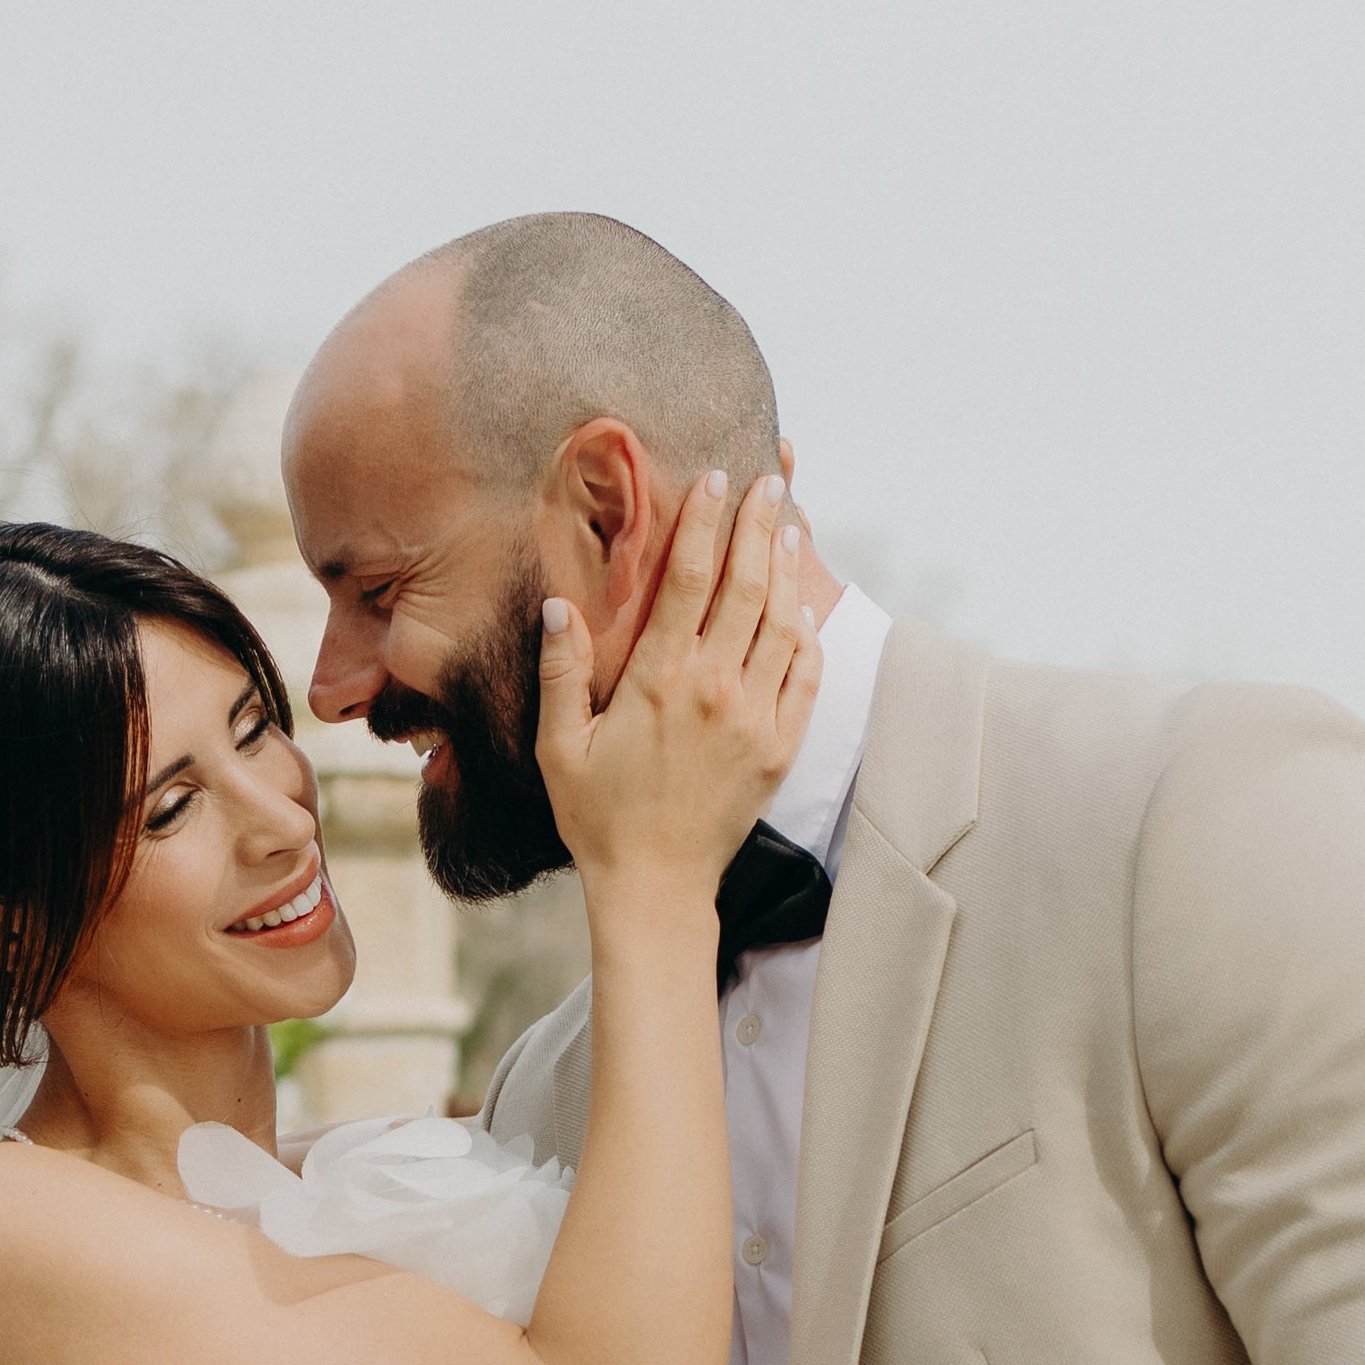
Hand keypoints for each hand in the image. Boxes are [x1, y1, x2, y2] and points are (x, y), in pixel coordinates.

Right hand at [536, 469, 819, 901]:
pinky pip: (806, 676)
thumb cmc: (597, 816)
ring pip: (782, 625)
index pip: (690, 580)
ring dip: (786, 571)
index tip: (717, 478)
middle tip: (770, 482)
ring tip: (789, 528)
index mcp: (658, 680)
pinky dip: (808, 636)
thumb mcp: (558, 745)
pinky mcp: (781, 748)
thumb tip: (557, 605)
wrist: (656, 886)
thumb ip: (560, 671)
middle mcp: (714, 690)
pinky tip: (801, 609)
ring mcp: (755, 718)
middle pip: (747, 586)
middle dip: (759, 526)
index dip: (706, 522)